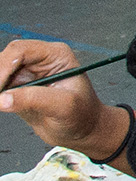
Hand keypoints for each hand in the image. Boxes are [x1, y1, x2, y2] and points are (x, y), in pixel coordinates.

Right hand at [0, 40, 116, 156]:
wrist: (82, 130)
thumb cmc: (82, 114)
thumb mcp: (64, 106)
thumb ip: (34, 99)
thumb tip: (3, 99)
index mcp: (56, 55)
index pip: (21, 51)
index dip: (4, 66)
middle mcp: (40, 60)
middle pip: (4, 59)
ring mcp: (27, 74)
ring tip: (1, 103)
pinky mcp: (17, 88)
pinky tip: (0, 104)